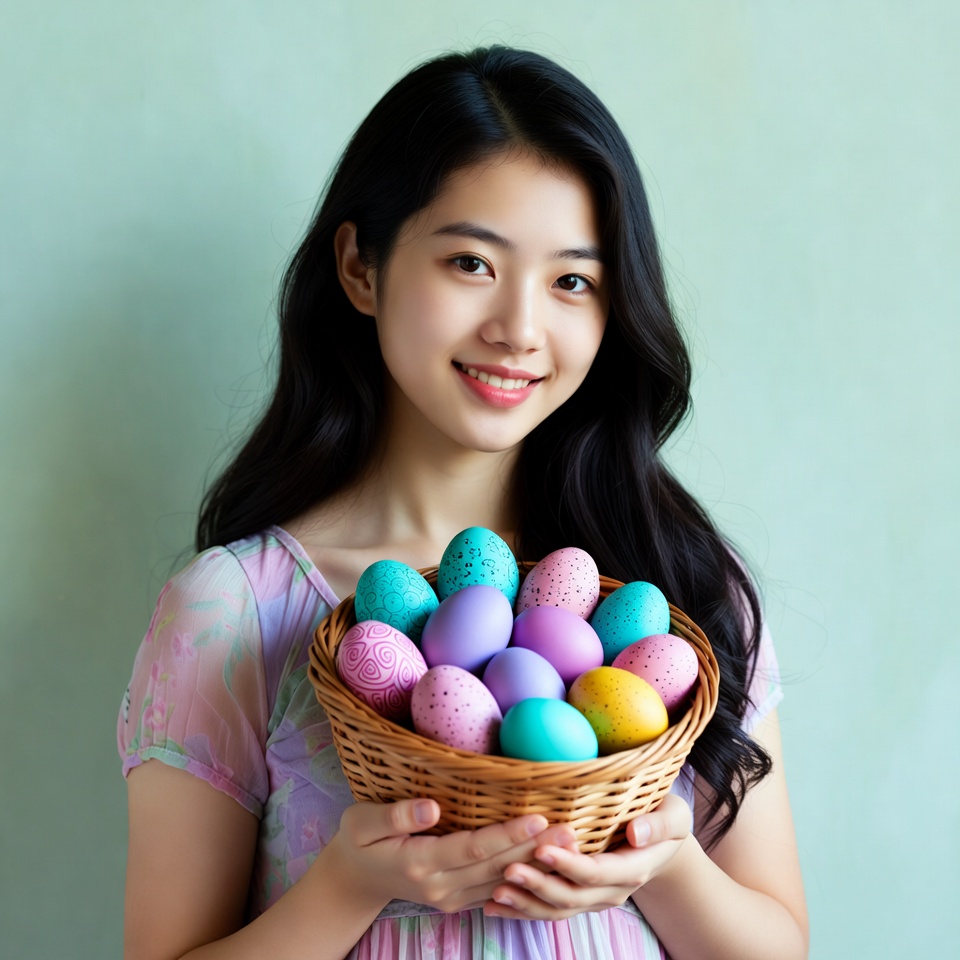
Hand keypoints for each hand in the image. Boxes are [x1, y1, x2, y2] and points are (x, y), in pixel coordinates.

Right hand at [323, 798, 556, 914]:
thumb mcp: (362, 822)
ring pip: (502, 881)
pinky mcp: (458, 901)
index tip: (538, 817)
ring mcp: (451, 898)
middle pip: (496, 867)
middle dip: (535, 849)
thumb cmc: (358, 841)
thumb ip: (396, 815)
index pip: (472, 848)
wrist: (353, 882)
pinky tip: (547, 865)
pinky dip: (524, 879)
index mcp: (419, 862)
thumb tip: (431, 808)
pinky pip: (496, 892)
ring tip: (569, 845)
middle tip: (570, 831)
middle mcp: (440, 886)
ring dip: (536, 865)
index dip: (507, 834)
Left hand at [483, 794, 692, 920]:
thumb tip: (636, 833)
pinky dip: (522, 909)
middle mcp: (612, 890)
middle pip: (571, 896)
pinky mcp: (580, 898)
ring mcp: (595, 898)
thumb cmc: (665, 820)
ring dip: (525, 903)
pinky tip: (493, 905)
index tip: (540, 849)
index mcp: (632, 869)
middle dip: (538, 885)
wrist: (664, 846)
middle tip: (507, 869)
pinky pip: (550, 910)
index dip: (567, 864)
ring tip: (495, 892)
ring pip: (557, 910)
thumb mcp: (674, 816)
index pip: (595, 872)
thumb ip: (659, 824)